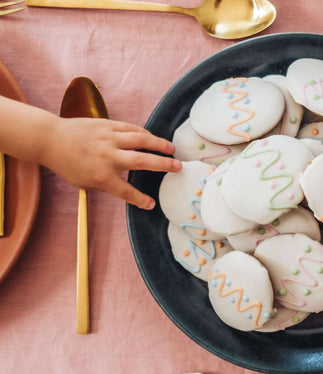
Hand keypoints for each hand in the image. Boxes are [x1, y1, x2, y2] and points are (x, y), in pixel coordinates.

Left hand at [37, 116, 181, 209]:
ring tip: (172, 149)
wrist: (50, 139)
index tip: (151, 205)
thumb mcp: (85, 183)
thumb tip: (126, 184)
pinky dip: (143, 133)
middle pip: (142, 162)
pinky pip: (130, 129)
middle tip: (178, 167)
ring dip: (159, 145)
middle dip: (163, 165)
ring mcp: (108, 139)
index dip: (140, 200)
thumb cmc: (67, 164)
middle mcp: (108, 157)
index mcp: (102, 176)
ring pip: (140, 140)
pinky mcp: (107, 125)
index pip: (126, 191)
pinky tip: (152, 137)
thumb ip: (107, 184)